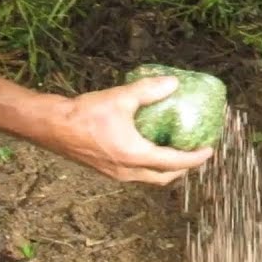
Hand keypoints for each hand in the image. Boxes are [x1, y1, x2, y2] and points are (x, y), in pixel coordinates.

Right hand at [45, 76, 214, 184]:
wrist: (52, 127)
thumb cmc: (84, 114)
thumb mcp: (120, 98)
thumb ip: (148, 90)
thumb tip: (173, 83)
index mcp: (135, 156)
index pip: (174, 163)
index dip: (195, 158)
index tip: (209, 150)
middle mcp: (127, 171)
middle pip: (164, 177)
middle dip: (182, 168)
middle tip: (194, 152)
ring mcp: (115, 173)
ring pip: (149, 177)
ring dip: (165, 168)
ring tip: (174, 150)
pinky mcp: (106, 170)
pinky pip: (135, 173)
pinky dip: (148, 165)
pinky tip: (148, 146)